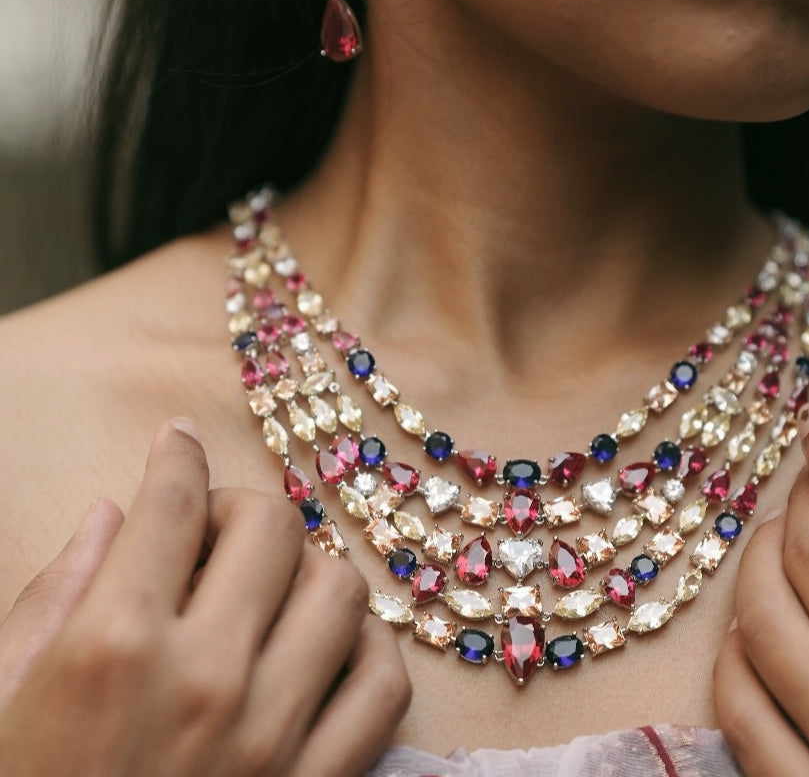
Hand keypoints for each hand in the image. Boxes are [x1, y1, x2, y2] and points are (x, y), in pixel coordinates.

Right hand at [0, 420, 410, 776]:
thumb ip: (52, 597)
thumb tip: (108, 513)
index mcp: (110, 648)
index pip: (172, 503)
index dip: (176, 456)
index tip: (178, 441)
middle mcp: (203, 679)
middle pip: (271, 528)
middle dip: (243, 510)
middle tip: (216, 534)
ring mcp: (271, 739)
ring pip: (341, 589)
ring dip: (309, 571)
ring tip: (272, 590)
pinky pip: (385, 686)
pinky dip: (366, 650)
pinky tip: (327, 650)